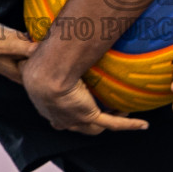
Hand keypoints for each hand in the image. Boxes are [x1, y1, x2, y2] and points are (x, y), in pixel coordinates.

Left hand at [22, 56, 147, 133]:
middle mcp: (59, 117)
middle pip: (75, 125)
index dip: (64, 111)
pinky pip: (113, 124)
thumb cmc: (37, 63)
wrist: (47, 72)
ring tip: (121, 111)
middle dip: (83, 122)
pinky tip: (143, 124)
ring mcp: (75, 119)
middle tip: (98, 109)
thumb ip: (32, 55)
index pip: (56, 114)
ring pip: (94, 128)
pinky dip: (128, 125)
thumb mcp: (31, 59)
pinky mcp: (90, 115)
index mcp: (44, 104)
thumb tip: (29, 44)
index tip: (72, 100)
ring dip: (107, 121)